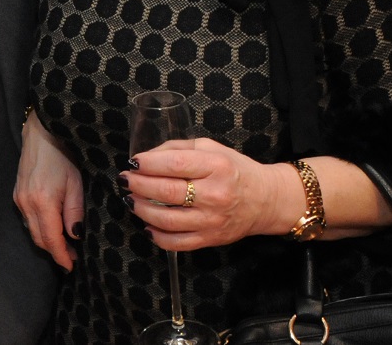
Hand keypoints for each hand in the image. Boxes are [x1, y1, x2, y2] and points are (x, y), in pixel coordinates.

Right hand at [14, 111, 84, 270]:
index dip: (62, 256)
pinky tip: (52, 226)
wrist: (41, 132)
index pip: (51, 239)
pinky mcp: (16, 193)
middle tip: (73, 257)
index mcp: (42, 202)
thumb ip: (74, 212)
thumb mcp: (77, 183)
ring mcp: (18, 198)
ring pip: (31, 230)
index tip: (72, 267)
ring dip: (47, 240)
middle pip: (39, 239)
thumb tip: (74, 237)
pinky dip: (39, 228)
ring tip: (65, 244)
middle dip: (55, 251)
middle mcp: (25, 203)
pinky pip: (27, 219)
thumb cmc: (64, 154)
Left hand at [123, 138, 294, 250]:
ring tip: (130, 200)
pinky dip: (156, 236)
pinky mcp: (211, 239)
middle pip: (167, 192)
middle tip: (125, 180)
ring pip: (167, 220)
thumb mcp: (210, 148)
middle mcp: (215, 195)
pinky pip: (177, 243)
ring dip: (141, 209)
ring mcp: (212, 220)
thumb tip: (145, 157)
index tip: (132, 162)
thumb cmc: (234, 169)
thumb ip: (177, 148)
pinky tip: (147, 224)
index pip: (174, 165)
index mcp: (215, 166)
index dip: (147, 164)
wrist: (266, 200)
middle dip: (138, 185)